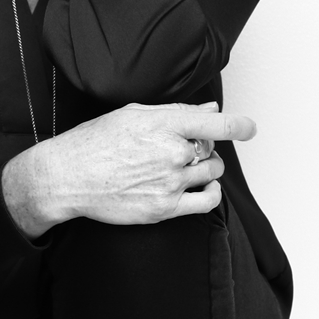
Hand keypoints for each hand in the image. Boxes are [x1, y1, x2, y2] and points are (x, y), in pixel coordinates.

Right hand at [2, 102, 255, 237]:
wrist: (68, 176)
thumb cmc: (94, 142)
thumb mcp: (132, 115)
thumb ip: (175, 112)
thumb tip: (208, 110)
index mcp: (162, 124)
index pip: (214, 124)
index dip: (238, 125)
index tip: (249, 127)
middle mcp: (170, 152)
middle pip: (210, 148)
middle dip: (202, 145)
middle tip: (181, 146)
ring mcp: (169, 182)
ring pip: (211, 171)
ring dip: (205, 167)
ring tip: (183, 164)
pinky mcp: (165, 208)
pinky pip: (207, 202)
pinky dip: (212, 192)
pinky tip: (203, 186)